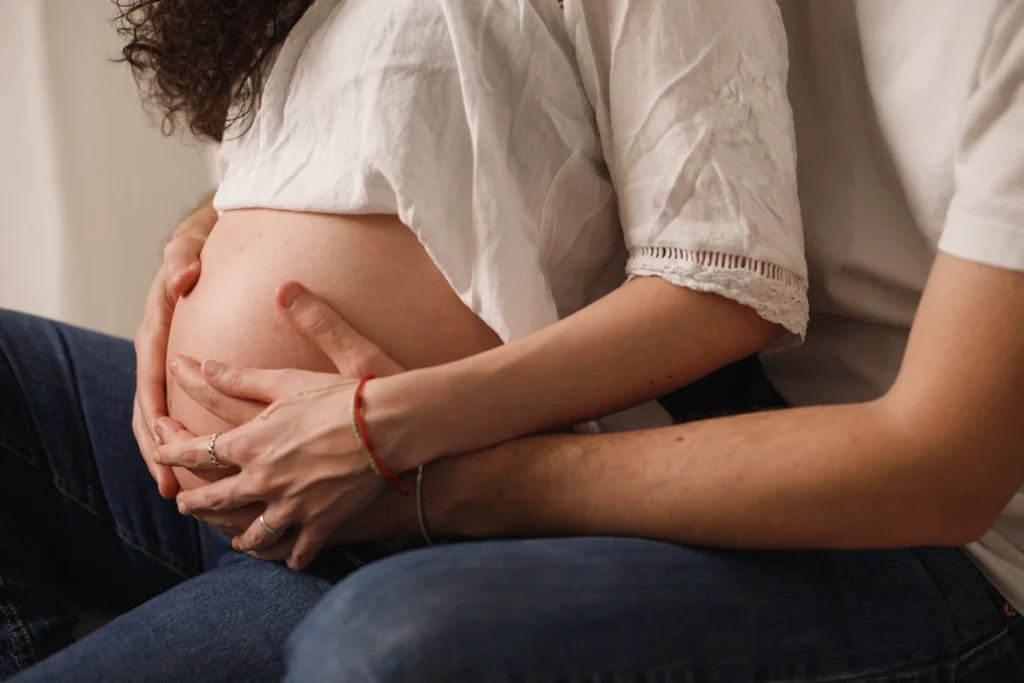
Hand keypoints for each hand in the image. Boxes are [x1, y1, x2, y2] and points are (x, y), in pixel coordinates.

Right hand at [133, 226, 208, 498]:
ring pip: (156, 415)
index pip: (150, 380)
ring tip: (176, 488)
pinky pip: (174, 408)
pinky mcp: (176, 371)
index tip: (166, 445)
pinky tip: (195, 464)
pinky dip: (179, 436)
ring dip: (164, 451)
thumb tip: (182, 278)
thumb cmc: (194, 248)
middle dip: (157, 448)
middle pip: (148, 409)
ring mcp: (162, 364)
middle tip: (169, 485)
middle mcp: (153, 353)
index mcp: (154, 331)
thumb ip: (182, 261)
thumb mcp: (188, 248)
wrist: (196, 245)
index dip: (156, 415)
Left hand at [154, 282, 406, 569]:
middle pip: (217, 499)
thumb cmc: (344, 395)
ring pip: (255, 532)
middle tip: (183, 505)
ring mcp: (292, 505)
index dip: (172, 452)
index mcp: (252, 442)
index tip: (157, 453)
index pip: (197, 451)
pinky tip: (289, 560)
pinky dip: (293, 556)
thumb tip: (204, 362)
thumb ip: (244, 375)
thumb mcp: (289, 379)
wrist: (389, 426)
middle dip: (196, 503)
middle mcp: (264, 479)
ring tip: (236, 541)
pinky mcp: (322, 522)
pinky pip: (301, 548)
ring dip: (241, 538)